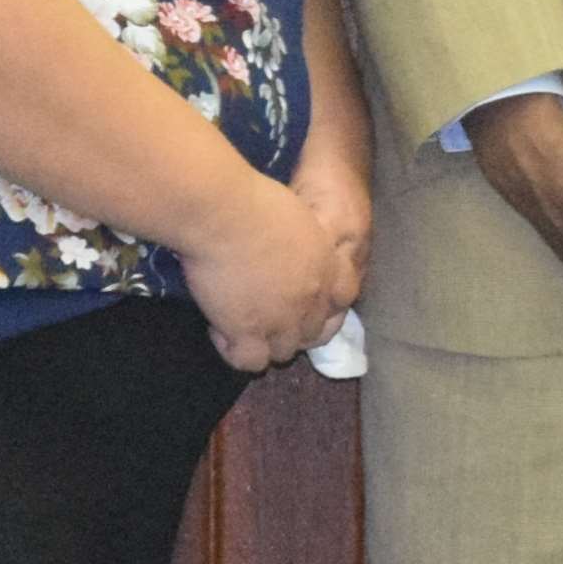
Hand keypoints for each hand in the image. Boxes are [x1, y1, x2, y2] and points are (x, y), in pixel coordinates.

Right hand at [191, 161, 366, 371]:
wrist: (225, 214)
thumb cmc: (254, 201)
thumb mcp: (294, 216)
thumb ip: (298, 241)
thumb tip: (281, 246)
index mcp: (327, 265)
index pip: (342, 298)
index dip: (324, 304)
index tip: (300, 298)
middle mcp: (311, 298)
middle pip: (311, 332)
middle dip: (290, 327)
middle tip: (262, 312)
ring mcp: (282, 320)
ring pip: (283, 352)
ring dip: (264, 342)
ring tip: (239, 323)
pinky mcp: (249, 332)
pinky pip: (250, 362)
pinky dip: (234, 351)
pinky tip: (219, 329)